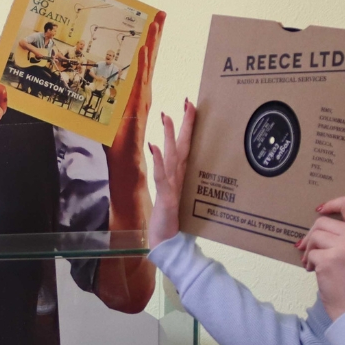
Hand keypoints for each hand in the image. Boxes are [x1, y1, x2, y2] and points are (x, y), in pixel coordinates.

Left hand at [108, 12, 164, 203]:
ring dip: (152, 43)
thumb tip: (79, 89)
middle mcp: (143, 92)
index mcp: (137, 93)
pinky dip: (143, 65)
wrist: (125, 162)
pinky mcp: (138, 106)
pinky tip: (144, 50)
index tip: (152, 24)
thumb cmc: (115, 142)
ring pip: (149, 65)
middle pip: (151, 58)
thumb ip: (99, 102)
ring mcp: (143, 98)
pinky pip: (141, 81)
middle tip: (161, 14)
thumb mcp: (105, 116)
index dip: (149, 43)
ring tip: (156, 23)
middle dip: (156, 35)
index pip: (144, 63)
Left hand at [146, 98, 194, 245]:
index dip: (187, 126)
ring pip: (172, 156)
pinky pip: (161, 176)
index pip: (185, 145)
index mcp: (181, 175)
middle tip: (188, 102)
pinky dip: (158, 161)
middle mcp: (179, 177)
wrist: (168, 242)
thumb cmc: (170, 219)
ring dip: (170, 136)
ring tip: (167, 116)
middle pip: (183, 146)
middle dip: (185, 124)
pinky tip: (154, 147)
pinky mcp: (166, 197)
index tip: (189, 106)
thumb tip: (167, 163)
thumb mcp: (172, 196)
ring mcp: (173, 186)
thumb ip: (170, 179)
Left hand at [295, 195, 344, 321]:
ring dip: (309, 250)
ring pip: (314, 236)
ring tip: (314, 263)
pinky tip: (316, 272)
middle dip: (312, 235)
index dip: (332, 203)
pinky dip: (309, 262)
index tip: (320, 210)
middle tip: (309, 250)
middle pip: (322, 221)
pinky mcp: (330, 259)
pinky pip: (310, 253)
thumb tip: (317, 223)